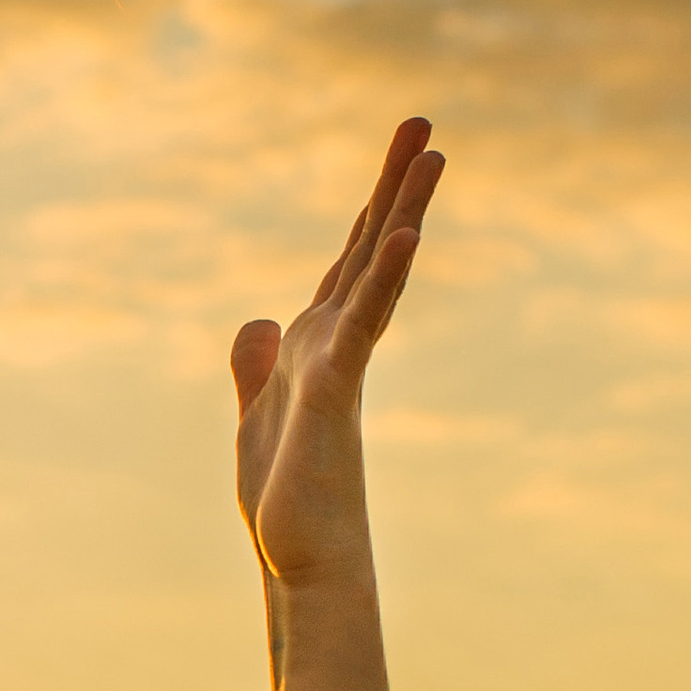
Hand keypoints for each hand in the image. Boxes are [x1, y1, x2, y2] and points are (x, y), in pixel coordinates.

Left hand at [232, 118, 442, 594]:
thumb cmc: (289, 504)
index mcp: (318, 348)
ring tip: (432, 154)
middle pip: (370, 249)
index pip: (349, 263)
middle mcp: (336, 346)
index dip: (370, 209)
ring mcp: (339, 365)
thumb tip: (258, 320)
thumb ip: (257, 366)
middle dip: (395, 186)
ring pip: (376, 274)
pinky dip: (384, 277)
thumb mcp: (257, 418)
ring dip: (403, 211)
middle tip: (424, 123)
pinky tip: (403, 234)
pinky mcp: (333, 391)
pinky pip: (362, 322)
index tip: (397, 157)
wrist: (305, 566)